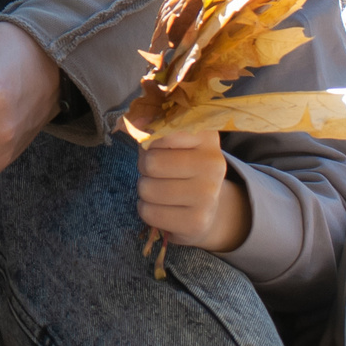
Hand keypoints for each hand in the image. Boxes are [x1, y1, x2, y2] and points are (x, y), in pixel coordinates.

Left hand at [138, 128, 249, 251]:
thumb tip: (132, 123)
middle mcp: (213, 164)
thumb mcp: (173, 143)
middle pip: (151, 162)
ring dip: (145, 190)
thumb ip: (152, 129)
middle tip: (157, 173)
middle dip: (145, 168)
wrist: (208, 208)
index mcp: (207, 137)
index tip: (158, 147)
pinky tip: (162, 207)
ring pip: (147, 189)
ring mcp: (208, 195)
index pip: (163, 132)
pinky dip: (147, 210)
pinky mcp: (197, 221)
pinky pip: (150, 212)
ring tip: (160, 189)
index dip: (150, 142)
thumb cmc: (182, 168)